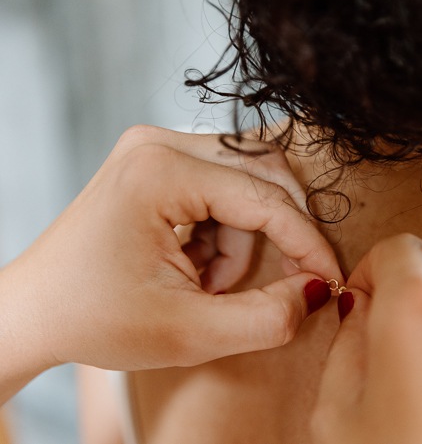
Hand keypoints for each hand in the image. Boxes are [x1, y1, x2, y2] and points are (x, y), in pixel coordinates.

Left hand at [0, 125, 340, 401]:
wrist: (35, 312)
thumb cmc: (95, 319)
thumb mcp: (189, 334)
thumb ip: (267, 318)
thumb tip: (318, 289)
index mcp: (159, 172)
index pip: (265, 199)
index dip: (307, 243)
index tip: (330, 279)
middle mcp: (157, 143)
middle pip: (264, 174)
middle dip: (276, 235)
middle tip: (277, 281)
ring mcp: (154, 147)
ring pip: (246, 182)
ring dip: (244, 239)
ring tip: (207, 283)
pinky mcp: (156, 161)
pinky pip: (222, 186)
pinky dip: (224, 231)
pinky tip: (194, 264)